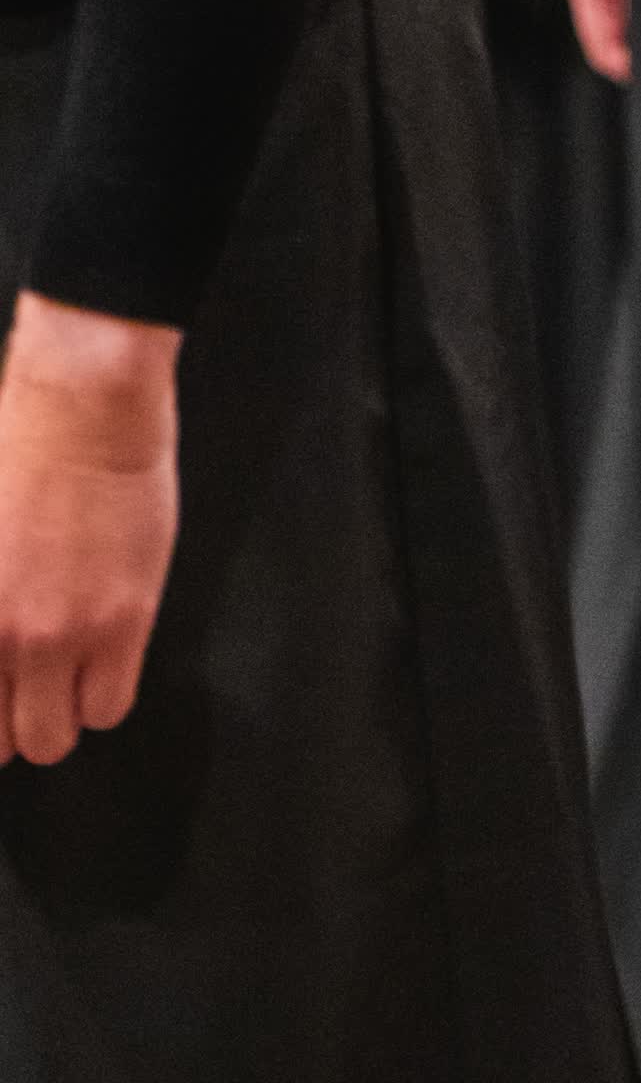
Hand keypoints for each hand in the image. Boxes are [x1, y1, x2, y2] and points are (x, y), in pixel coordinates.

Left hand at [0, 294, 181, 764]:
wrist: (83, 405)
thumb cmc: (17, 450)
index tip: (3, 694)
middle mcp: (1, 637)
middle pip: (3, 742)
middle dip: (13, 720)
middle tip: (26, 689)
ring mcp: (60, 636)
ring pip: (54, 739)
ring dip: (60, 711)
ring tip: (69, 674)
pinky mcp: (121, 621)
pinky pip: (111, 707)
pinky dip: (105, 694)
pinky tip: (104, 655)